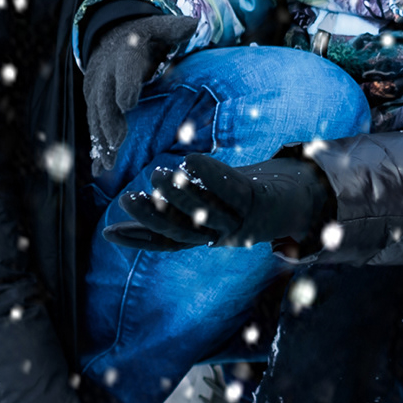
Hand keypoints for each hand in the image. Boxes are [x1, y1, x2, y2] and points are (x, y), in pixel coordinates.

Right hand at [78, 8, 195, 169]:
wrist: (111, 39)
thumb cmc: (143, 36)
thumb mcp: (158, 27)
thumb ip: (174, 28)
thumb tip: (194, 23)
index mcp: (123, 57)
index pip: (123, 71)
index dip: (124, 86)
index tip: (128, 104)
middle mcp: (105, 76)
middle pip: (104, 100)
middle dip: (109, 122)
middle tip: (118, 143)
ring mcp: (96, 92)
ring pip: (96, 118)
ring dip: (101, 141)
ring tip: (109, 163)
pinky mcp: (93, 105)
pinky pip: (93, 127)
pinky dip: (97, 148)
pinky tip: (101, 168)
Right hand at [116, 151, 334, 254]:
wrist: (294, 200)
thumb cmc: (239, 199)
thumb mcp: (203, 205)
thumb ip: (173, 208)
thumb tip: (135, 207)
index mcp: (203, 236)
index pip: (164, 242)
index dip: (138, 239)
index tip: (108, 231)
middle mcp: (219, 235)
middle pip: (180, 231)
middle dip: (152, 217)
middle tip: (127, 198)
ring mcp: (239, 221)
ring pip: (204, 212)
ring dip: (180, 195)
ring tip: (158, 174)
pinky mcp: (257, 201)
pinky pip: (231, 189)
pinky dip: (211, 175)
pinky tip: (191, 159)